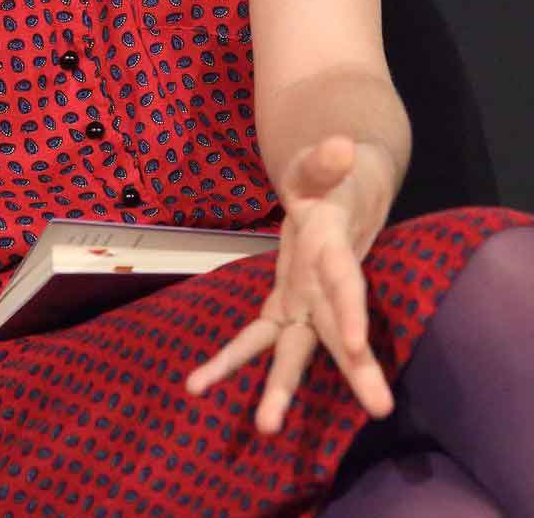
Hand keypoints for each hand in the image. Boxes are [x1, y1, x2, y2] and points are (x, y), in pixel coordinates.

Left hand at [185, 135, 394, 433]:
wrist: (342, 191)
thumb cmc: (329, 176)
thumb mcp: (319, 163)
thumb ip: (324, 159)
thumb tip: (343, 146)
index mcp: (334, 247)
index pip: (345, 280)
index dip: (350, 309)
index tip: (355, 344)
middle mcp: (324, 286)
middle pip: (338, 330)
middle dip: (355, 371)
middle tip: (379, 410)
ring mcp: (307, 301)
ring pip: (299, 350)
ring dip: (281, 388)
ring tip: (264, 429)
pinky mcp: (287, 306)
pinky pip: (258, 337)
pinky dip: (230, 360)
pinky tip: (195, 384)